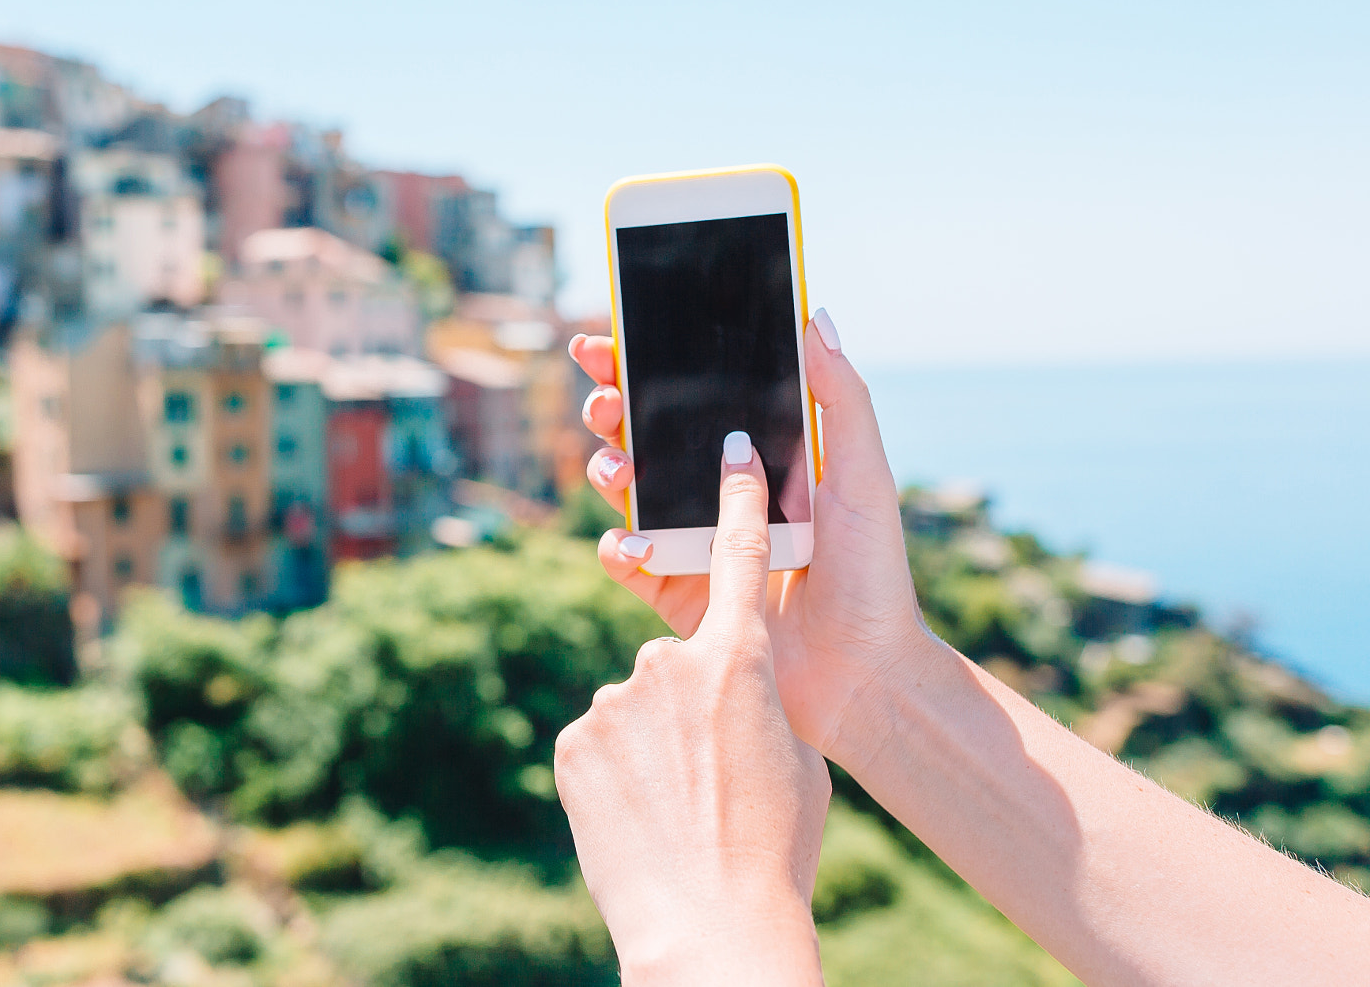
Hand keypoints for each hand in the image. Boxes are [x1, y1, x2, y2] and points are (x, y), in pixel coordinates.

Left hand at [555, 442, 829, 984]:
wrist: (709, 923)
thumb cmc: (776, 846)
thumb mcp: (795, 758)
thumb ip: (760, 697)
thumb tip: (733, 687)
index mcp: (740, 659)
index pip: (738, 556)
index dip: (736, 497)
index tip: (730, 447)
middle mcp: (668, 663)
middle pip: (681, 664)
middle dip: (695, 707)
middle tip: (716, 775)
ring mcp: (614, 700)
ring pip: (638, 709)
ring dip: (656, 748)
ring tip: (680, 809)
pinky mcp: (574, 740)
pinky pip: (601, 742)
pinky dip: (620, 773)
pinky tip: (642, 816)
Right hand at [571, 308, 928, 764]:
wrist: (865, 676)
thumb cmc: (875, 574)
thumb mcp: (863, 474)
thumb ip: (840, 396)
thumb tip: (813, 315)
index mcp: (761, 455)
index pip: (695, 395)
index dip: (647, 363)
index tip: (612, 338)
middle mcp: (721, 492)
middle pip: (646, 433)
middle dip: (613, 408)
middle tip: (607, 401)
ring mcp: (695, 541)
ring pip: (627, 490)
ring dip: (608, 468)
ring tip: (618, 469)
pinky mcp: (679, 594)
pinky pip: (628, 561)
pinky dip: (618, 546)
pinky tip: (634, 541)